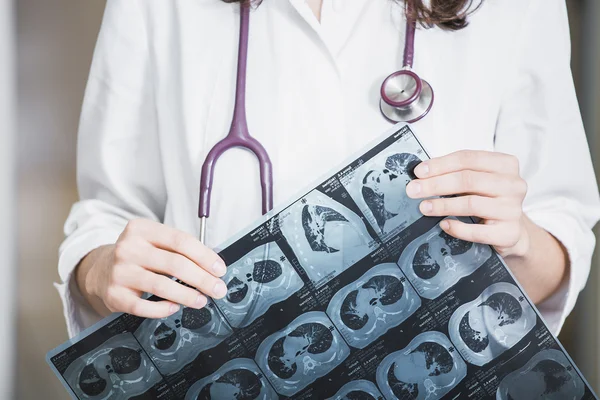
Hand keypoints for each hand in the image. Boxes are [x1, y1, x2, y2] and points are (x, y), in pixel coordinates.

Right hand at [80, 219, 227, 318]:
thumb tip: (212, 267)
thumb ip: (179, 250)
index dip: (204, 256)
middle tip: (218, 289)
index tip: (220, 269)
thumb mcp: (154, 242)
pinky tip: (175, 308)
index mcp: (141, 229)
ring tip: (202, 300)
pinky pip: (142, 306)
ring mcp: (119, 272)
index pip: (180, 241)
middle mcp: (128, 248)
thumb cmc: (139, 256)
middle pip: (174, 263)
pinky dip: (162, 309)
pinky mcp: (114, 294)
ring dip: (187, 295)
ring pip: (161, 285)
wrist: (100, 271)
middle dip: (202, 278)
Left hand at [406, 150, 529, 257]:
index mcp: (505, 164)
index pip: (468, 159)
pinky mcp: (509, 232)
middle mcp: (513, 184)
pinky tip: (444, 224)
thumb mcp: (478, 181)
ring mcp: (513, 209)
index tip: (419, 172)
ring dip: (443, 205)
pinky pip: (478, 231)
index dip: (440, 164)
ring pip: (471, 203)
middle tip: (414, 190)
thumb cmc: (489, 200)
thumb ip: (456, 173)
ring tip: (424, 207)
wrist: (511, 231)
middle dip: (436, 184)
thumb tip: (421, 175)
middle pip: (468, 180)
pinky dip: (458, 228)